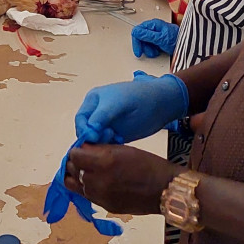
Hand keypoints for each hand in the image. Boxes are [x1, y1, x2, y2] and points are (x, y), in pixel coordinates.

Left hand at [65, 143, 180, 215]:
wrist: (165, 190)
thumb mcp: (123, 149)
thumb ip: (99, 149)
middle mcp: (97, 182)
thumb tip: (83, 148)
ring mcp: (99, 197)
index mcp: (103, 163)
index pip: (74, 156)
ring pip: (75, 186)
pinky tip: (99, 181)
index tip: (83, 149)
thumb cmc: (148, 164)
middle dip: (76, 163)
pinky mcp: (104, 206)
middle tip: (84, 159)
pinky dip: (88, 187)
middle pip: (71, 171)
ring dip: (79, 177)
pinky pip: (87, 195)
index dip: (77, 151)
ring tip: (89, 171)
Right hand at [74, 73, 188, 144]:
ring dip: (102, 142)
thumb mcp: (118, 103)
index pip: (80, 119)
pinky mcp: (116, 135)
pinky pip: (106, 144)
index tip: (94, 137)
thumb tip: (88, 131)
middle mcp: (97, 114)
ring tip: (116, 136)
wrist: (163, 103)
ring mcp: (106, 125)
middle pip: (86, 131)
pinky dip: (110, 146)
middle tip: (109, 136)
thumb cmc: (140, 97)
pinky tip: (120, 140)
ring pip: (95, 140)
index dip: (84, 129)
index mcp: (93, 101)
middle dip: (93, 137)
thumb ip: (102, 116)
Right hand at [131, 18, 178, 58]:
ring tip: (155, 52)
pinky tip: (157, 51)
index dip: (137, 42)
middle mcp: (153, 28)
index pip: (138, 31)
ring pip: (144, 42)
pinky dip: (152, 50)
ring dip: (148, 49)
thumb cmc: (177, 39)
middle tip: (149, 53)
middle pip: (140, 37)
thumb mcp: (161, 38)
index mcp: (153, 24)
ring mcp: (155, 34)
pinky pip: (149, 45)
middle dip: (144, 47)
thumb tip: (136, 32)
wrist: (187, 45)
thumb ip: (147, 35)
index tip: (138, 51)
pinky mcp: (157, 40)